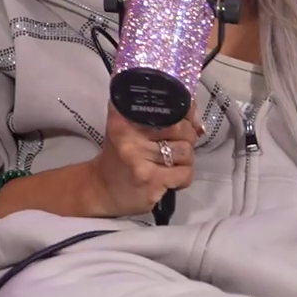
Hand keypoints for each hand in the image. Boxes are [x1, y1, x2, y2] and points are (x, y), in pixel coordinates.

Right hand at [83, 104, 200, 218]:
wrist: (101, 189)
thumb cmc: (120, 157)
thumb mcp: (129, 129)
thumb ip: (159, 118)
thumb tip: (195, 120)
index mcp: (124, 118)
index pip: (169, 107)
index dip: (185, 114)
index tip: (185, 122)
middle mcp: (130, 135)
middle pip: (182, 129)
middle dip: (186, 139)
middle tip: (173, 148)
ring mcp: (140, 158)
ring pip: (186, 152)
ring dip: (184, 161)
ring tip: (168, 165)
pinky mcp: (151, 180)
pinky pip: (185, 174)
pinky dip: (182, 178)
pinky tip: (168, 179)